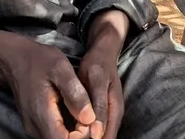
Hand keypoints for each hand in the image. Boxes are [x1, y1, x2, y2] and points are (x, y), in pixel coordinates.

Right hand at [0, 36, 98, 138]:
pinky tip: (72, 111)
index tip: (89, 117)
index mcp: (41, 114)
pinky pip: (53, 134)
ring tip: (80, 110)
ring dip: (73, 132)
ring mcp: (32, 128)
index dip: (82, 135)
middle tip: (87, 113)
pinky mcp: (34, 126)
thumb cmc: (38, 61)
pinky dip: (65, 128)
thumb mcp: (61, 69)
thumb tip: (89, 118)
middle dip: (79, 134)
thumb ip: (75, 94)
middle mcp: (34, 128)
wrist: (15, 60)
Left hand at [77, 16, 126, 138]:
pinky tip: (71, 128)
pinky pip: (94, 131)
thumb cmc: (98, 66)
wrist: (103, 54)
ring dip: (84, 135)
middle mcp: (114, 118)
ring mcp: (108, 117)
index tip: (73, 136)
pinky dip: (82, 132)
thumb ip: (99, 107)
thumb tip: (97, 133)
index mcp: (115, 111)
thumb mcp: (97, 81)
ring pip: (98, 136)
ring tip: (69, 131)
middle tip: (69, 133)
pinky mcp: (101, 115)